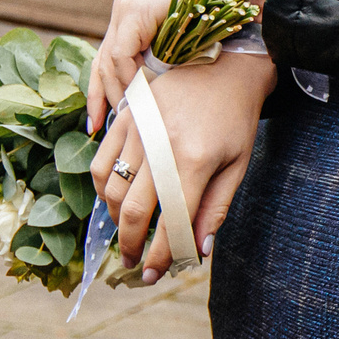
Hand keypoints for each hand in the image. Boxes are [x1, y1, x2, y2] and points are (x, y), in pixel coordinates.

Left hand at [87, 0, 281, 132]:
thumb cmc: (224, 24)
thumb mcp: (184, 52)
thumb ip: (162, 68)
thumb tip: (145, 105)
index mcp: (133, 20)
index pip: (105, 62)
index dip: (98, 95)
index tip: (96, 125)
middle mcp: (125, 11)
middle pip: (102, 63)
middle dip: (100, 98)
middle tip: (103, 127)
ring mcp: (127, 7)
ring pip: (109, 60)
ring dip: (122, 89)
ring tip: (137, 112)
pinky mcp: (135, 9)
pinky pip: (121, 52)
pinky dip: (130, 74)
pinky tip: (145, 91)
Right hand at [92, 54, 276, 277]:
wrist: (225, 62)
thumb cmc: (236, 116)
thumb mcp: (237, 164)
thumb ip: (215, 208)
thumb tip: (198, 249)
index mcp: (194, 162)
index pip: (170, 223)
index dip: (159, 255)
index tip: (152, 276)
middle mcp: (160, 147)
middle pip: (133, 211)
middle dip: (131, 245)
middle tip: (134, 263)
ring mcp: (138, 129)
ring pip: (112, 189)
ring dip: (116, 220)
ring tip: (127, 235)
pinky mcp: (125, 116)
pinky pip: (101, 160)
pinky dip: (104, 188)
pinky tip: (116, 201)